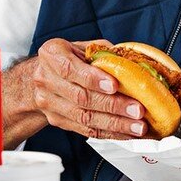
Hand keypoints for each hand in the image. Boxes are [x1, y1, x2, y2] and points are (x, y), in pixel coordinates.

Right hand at [5, 38, 147, 144]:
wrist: (42, 77)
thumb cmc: (69, 58)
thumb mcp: (83, 47)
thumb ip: (105, 53)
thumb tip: (134, 63)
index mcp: (52, 55)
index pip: (70, 69)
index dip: (93, 79)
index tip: (114, 85)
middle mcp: (46, 80)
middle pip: (81, 97)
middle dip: (113, 105)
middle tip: (137, 110)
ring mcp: (50, 103)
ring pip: (84, 117)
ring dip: (115, 124)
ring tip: (138, 127)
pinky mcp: (58, 121)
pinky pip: (86, 130)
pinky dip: (110, 134)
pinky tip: (127, 133)